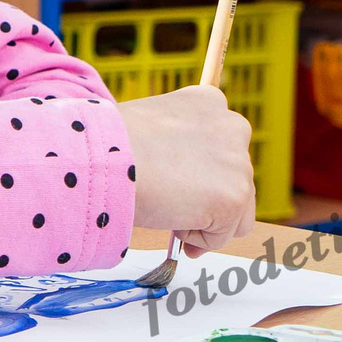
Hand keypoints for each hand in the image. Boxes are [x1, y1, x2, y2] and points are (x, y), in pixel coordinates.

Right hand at [119, 85, 258, 258]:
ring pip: (235, 212)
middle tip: (170, 205)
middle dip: (206, 199)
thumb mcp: (149, 127)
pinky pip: (220, 236)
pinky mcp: (235, 197)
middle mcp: (233, 127)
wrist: (103, 159)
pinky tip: (169, 221)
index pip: (221, 145)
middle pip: (235, 180)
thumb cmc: (109, 146)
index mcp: (209, 101)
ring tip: (167, 213)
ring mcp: (238, 163)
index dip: (198, 171)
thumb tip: (182, 177)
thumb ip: (177, 143)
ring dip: (203, 220)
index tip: (175, 182)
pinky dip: (196, 239)